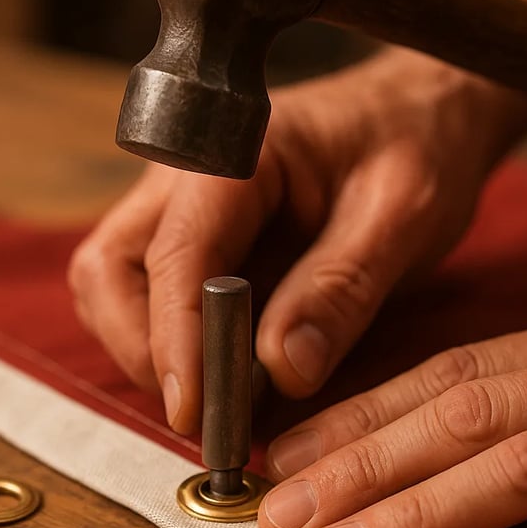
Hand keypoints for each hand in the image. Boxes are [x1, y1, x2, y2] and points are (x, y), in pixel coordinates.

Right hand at [69, 50, 521, 433]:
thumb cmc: (416, 147)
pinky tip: (231, 373)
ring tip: (225, 398)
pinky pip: (159, 298)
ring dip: (156, 352)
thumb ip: (341, 288)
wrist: (416, 116)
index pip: (176, 253)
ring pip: (121, 288)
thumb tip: (283, 370)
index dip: (176, 340)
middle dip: (145, 350)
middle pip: (110, 271)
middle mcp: (189, 179)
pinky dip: (182, 345)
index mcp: (238, 155)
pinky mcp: (203, 239)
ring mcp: (187, 209)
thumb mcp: (402, 215)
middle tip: (208, 412)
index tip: (195, 411)